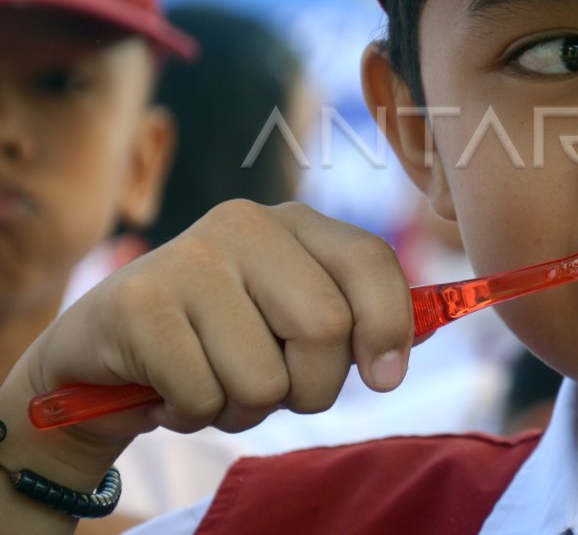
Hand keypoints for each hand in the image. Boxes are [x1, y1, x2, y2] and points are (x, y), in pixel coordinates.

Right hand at [0, 199, 412, 525]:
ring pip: (265, 378)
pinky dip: (193, 414)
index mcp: (295, 221)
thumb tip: (416, 343)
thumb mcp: (292, 320)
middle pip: (326, 328)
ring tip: (213, 382)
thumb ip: (354, 322)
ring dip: (245, 409)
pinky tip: (169, 387)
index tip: (385, 378)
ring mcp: (189, 257)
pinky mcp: (140, 304)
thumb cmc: (219, 342)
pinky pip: (204, 396)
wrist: (102, 354)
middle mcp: (246, 223)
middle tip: (275, 390)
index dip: (389, 326)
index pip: (370, 260)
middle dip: (312, 388)